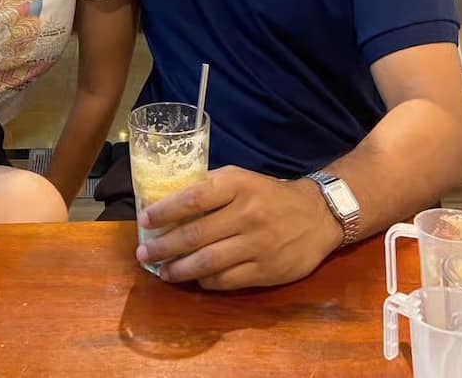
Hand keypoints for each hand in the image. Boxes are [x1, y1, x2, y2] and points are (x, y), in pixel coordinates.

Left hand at [136, 167, 342, 290]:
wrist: (317, 216)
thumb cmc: (271, 195)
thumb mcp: (243, 180)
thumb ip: (213, 189)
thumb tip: (170, 203)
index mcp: (238, 185)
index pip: (193, 197)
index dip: (165, 210)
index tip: (145, 220)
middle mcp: (246, 213)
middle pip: (195, 234)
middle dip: (164, 246)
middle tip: (143, 253)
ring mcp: (256, 244)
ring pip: (207, 261)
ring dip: (179, 269)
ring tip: (162, 272)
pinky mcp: (265, 270)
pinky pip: (226, 280)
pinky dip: (205, 281)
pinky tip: (194, 279)